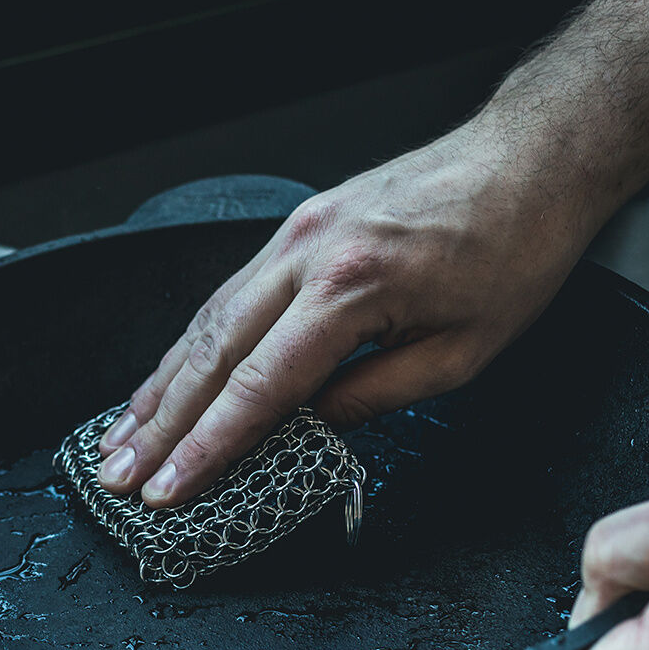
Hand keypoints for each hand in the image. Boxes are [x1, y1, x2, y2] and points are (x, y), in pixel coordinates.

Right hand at [96, 122, 596, 507]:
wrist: (530, 157)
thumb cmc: (514, 250)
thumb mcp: (462, 352)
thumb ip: (375, 396)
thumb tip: (308, 432)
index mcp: (351, 287)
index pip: (259, 387)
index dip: (208, 448)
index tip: (168, 492)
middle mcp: (306, 254)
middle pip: (211, 355)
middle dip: (160, 426)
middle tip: (118, 479)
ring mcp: (293, 235)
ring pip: (205, 322)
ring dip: (158, 388)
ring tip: (120, 440)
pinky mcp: (294, 228)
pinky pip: (226, 296)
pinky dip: (188, 347)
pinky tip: (163, 382)